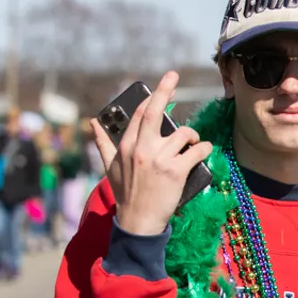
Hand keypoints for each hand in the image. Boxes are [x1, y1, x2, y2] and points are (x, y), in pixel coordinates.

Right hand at [92, 71, 212, 235]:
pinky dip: (204, 149)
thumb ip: (103, 143)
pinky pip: (198, 150)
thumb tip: (92, 123)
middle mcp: (142, 148)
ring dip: (193, 135)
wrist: (138, 221)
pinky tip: (203, 151)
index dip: (153, 97)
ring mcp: (160, 159)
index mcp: (127, 145)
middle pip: (156, 112)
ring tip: (193, 144)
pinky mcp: (177, 170)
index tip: (165, 85)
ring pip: (184, 133)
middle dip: (165, 90)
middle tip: (173, 76)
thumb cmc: (126, 193)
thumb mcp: (109, 167)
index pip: (141, 114)